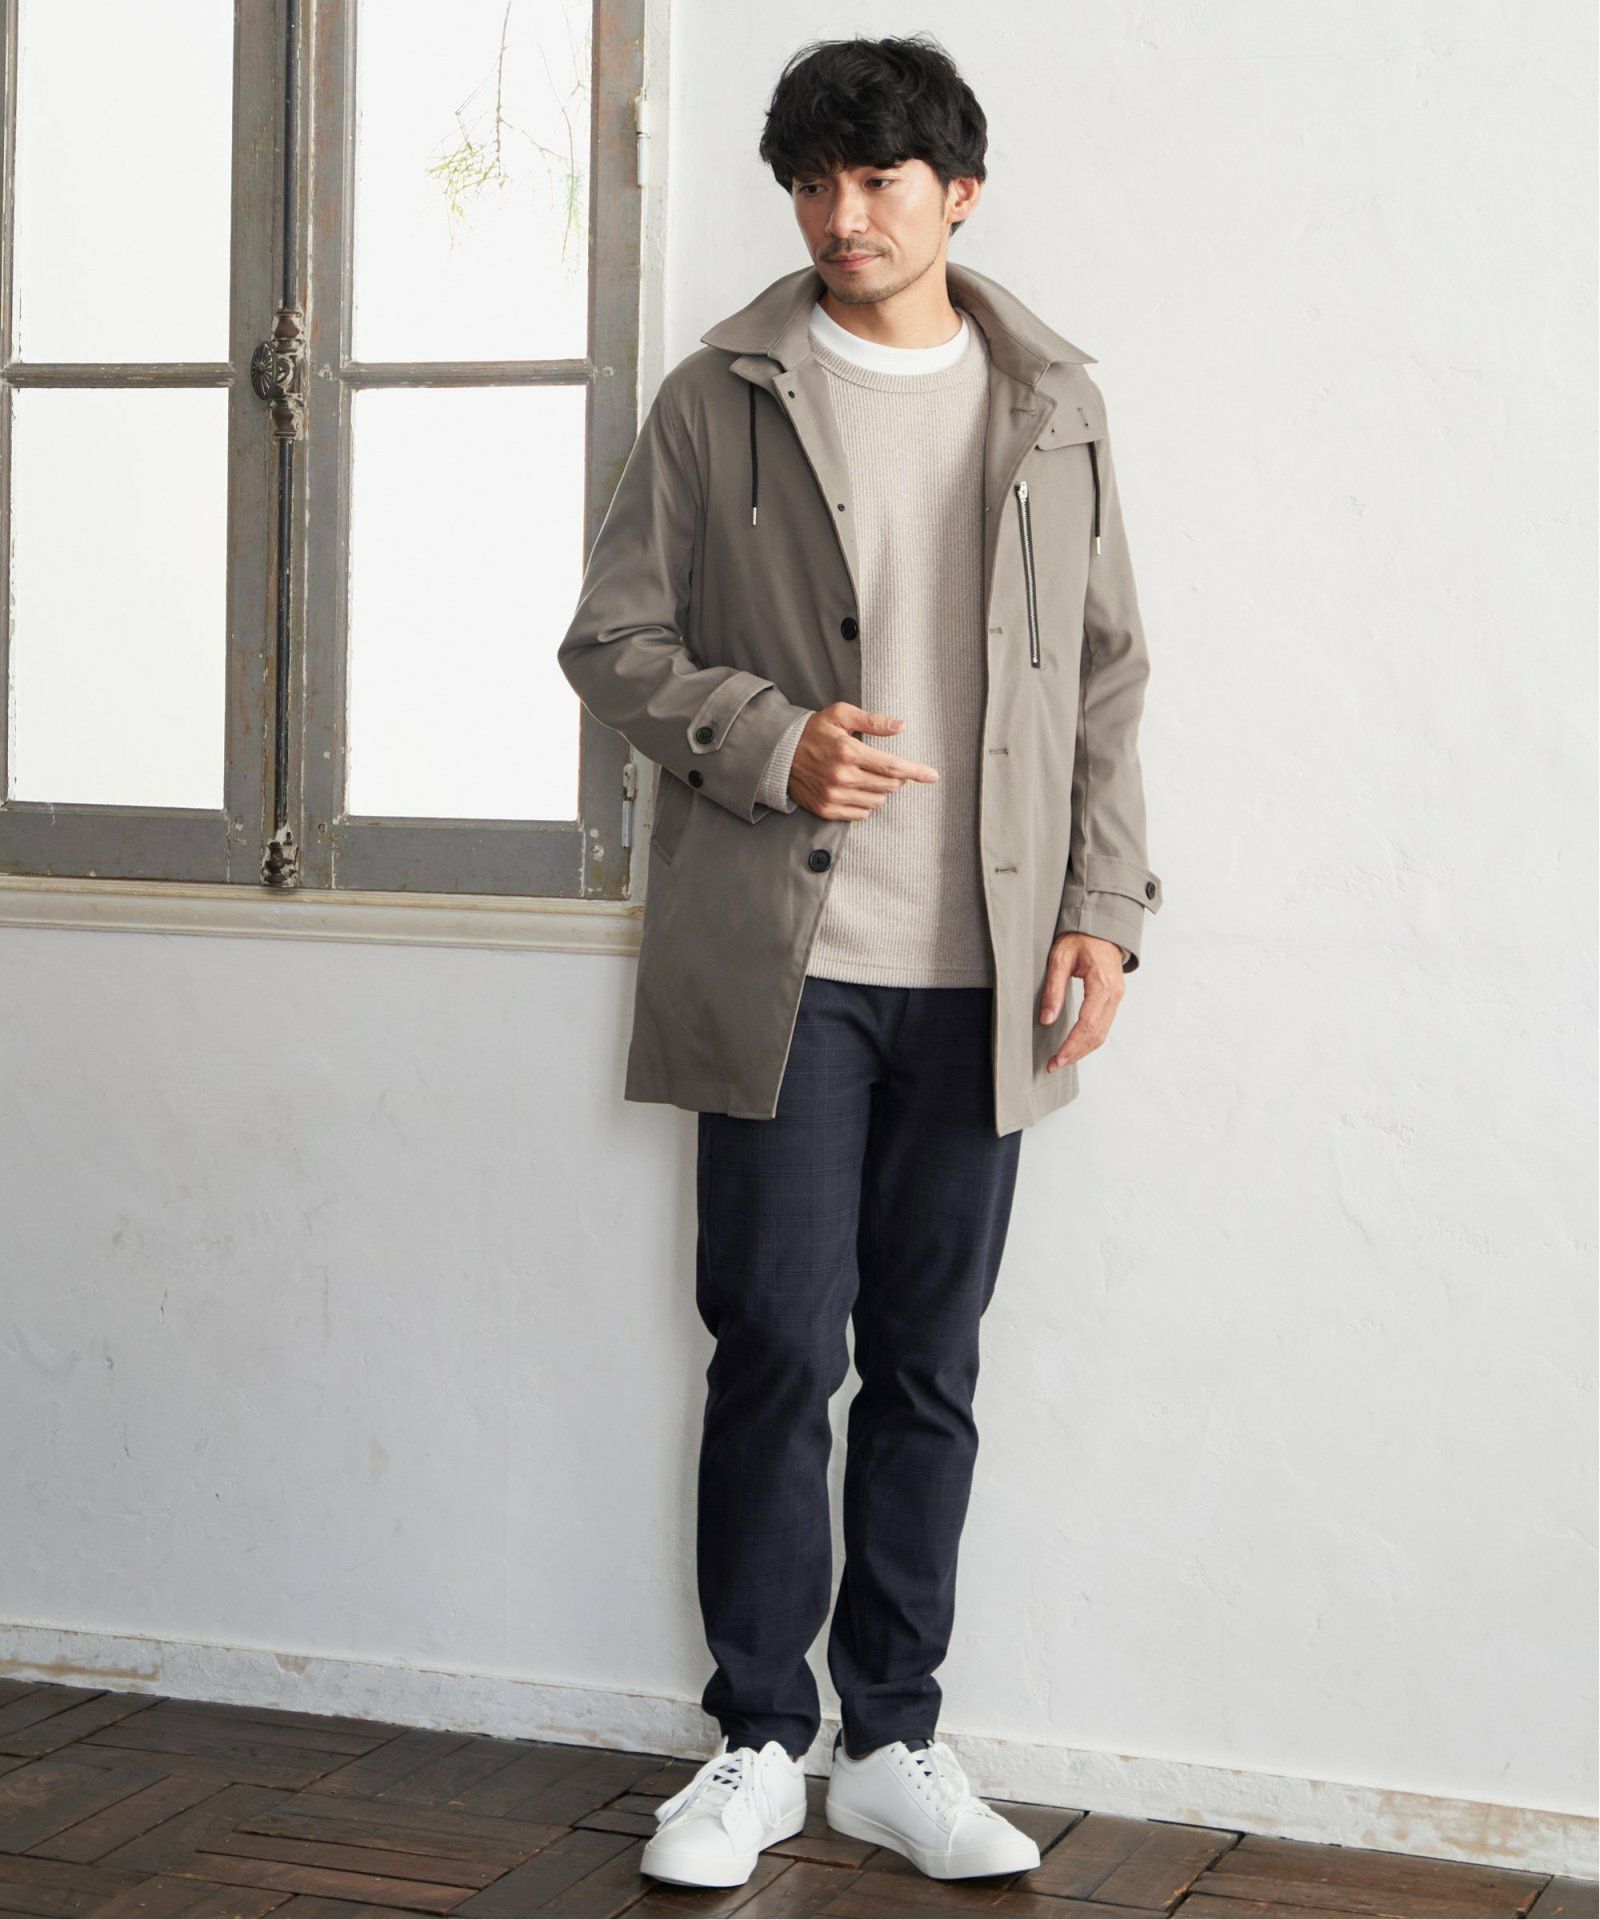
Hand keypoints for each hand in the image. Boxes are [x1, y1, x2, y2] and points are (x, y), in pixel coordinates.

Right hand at [788, 703, 939, 818]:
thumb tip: (900, 725)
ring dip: (880, 791)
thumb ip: (872, 720)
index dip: (916, 771)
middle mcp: (842, 777)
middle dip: (895, 778)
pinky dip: (865, 804)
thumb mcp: (841, 715)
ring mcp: (833, 796)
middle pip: (888, 786)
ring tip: (865, 776)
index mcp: (848, 751)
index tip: (934, 776)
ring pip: (877, 802)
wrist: (778, 754)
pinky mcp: (826, 809)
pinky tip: (855, 789)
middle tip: (885, 766)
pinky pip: (861, 814)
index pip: (892, 767)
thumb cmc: (814, 731)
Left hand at [1040, 932, 1125, 1070]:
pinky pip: (1104, 1025)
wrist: (1101, 927)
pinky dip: (1089, 1040)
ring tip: (1062, 1060)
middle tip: (1054, 1065)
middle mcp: (1114, 993)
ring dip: (1082, 1050)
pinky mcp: (1113, 999)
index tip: (1057, 1059)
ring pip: (1102, 1033)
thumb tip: (1047, 1019)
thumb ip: (1053, 989)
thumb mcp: (1060, 958)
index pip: (1087, 1023)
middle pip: (1096, 1033)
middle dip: (1075, 1053)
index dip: (1072, 1045)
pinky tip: (1075, 1047)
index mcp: (1102, 983)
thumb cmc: (1081, 938)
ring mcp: (1117, 997)